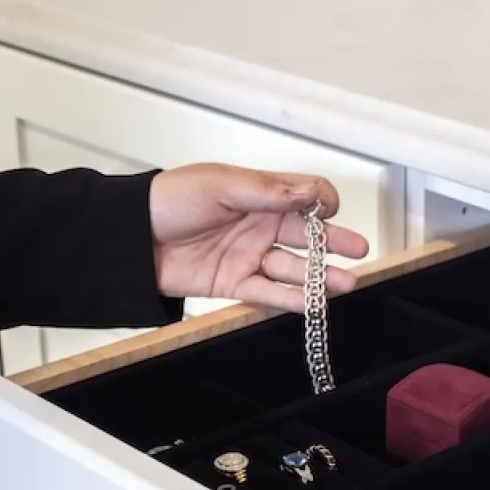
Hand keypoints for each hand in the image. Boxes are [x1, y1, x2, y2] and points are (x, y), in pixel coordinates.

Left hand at [148, 163, 370, 312]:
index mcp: (259, 194)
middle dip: (335, 243)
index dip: (322, 203)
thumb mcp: (221, 186)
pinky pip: (269, 293)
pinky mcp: (235, 283)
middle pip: (307, 236)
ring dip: (321, 276)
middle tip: (359, 251)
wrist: (130, 238)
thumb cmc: (171, 201)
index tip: (329, 211)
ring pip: (293, 268)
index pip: (304, 197)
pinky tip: (314, 303)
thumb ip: (268, 191)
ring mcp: (249, 255)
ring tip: (347, 283)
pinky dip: (291, 299)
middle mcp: (260, 224)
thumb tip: (313, 192)